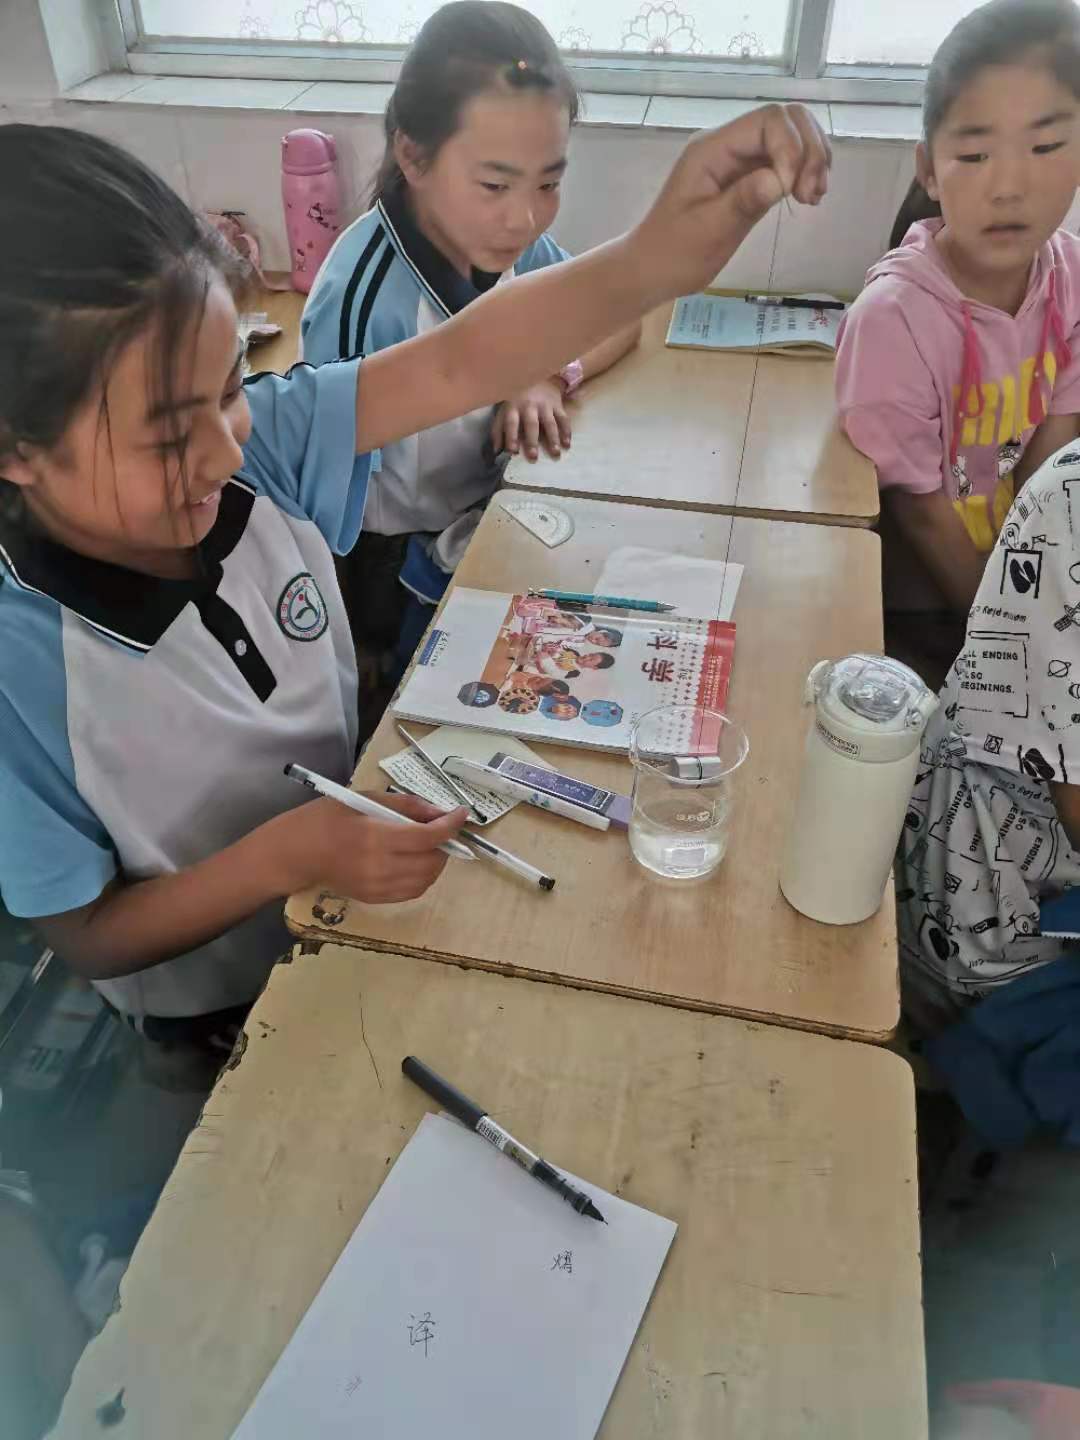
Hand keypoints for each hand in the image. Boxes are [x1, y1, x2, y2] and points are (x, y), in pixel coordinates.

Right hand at [281, 793, 468, 903]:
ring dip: (436, 862)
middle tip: (440, 831)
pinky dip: (423, 877)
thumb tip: (441, 813)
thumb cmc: (330, 817)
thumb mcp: (368, 799)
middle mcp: (380, 866)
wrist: (298, 852)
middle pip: (432, 861)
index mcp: (377, 837)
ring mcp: (378, 887)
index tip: (462, 814)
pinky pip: (412, 892)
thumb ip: (407, 805)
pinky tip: (414, 862)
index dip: (451, 826)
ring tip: (428, 847)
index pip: (428, 837)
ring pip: (427, 880)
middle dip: (445, 845)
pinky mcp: (374, 899)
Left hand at [492, 379, 570, 461]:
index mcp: (513, 408)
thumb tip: (496, 450)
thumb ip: (499, 430)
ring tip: (555, 453)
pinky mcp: (557, 405)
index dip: (511, 437)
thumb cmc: (517, 400)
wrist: (537, 378)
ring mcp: (545, 405)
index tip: (513, 451)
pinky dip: (566, 431)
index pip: (511, 423)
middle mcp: (529, 406)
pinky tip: (567, 444)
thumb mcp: (504, 410)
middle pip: (531, 424)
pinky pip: (563, 419)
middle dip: (532, 441)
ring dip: (553, 438)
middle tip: (533, 457)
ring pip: (549, 423)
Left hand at [629, 103, 830, 307]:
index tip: (791, 191)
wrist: (653, 271)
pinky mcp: (751, 179)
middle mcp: (729, 145)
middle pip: (787, 120)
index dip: (791, 148)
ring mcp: (741, 160)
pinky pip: (787, 161)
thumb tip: (779, 179)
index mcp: (712, 149)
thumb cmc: (672, 254)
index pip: (768, 121)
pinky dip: (805, 173)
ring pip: (792, 137)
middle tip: (811, 195)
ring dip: (812, 160)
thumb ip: (741, 202)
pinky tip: (809, 198)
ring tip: (813, 197)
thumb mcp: (706, 232)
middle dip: (809, 151)